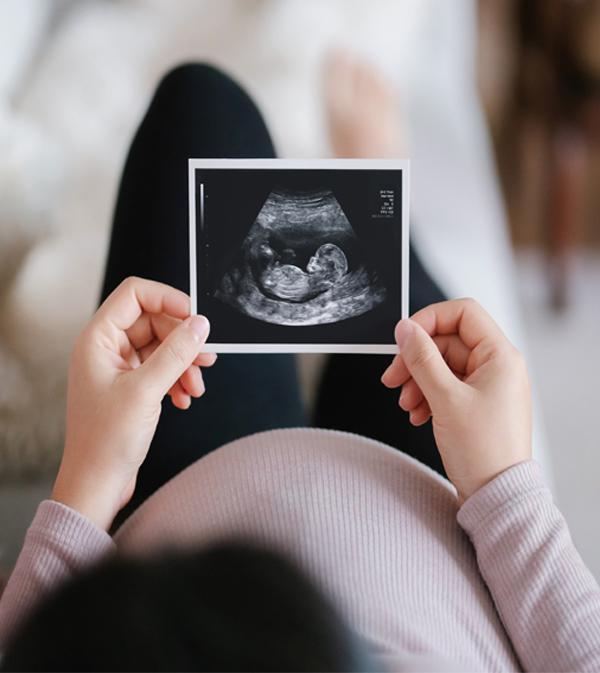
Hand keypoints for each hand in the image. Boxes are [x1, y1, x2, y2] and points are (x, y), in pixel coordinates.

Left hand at [51, 277, 216, 530]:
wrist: (97, 483)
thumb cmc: (106, 441)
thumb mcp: (146, 391)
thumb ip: (175, 353)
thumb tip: (200, 325)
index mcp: (98, 339)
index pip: (135, 295)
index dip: (167, 299)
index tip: (195, 316)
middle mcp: (106, 348)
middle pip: (154, 322)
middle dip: (182, 340)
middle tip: (205, 359)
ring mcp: (118, 368)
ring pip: (161, 347)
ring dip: (183, 363)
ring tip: (196, 386)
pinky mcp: (130, 386)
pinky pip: (161, 368)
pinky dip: (177, 379)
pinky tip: (185, 398)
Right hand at [381, 299, 531, 504]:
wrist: (496, 496)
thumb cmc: (483, 452)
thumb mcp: (445, 398)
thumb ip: (422, 359)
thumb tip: (405, 329)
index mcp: (500, 356)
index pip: (463, 313)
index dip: (429, 319)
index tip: (404, 337)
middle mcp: (496, 366)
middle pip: (446, 342)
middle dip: (415, 360)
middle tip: (393, 379)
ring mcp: (486, 385)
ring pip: (442, 366)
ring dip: (417, 381)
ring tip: (406, 404)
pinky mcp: (476, 403)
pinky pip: (445, 386)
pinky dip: (426, 396)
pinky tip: (417, 415)